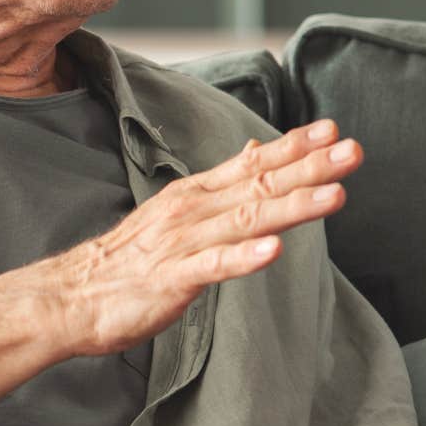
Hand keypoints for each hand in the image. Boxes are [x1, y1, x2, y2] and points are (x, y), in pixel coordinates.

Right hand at [52, 120, 361, 356]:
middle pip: (261, 185)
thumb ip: (221, 186)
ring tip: (333, 196)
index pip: (252, 162)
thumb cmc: (131, 259)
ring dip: (292, 207)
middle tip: (353, 151)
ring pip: (247, 220)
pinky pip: (214, 268)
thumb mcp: (179, 211)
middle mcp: (194, 211)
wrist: (71, 296)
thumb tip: (258, 154)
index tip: (333, 129)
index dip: (294, 146)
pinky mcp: (172, 279)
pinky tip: (273, 252)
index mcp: (197, 194)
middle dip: (311, 167)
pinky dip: (244, 258)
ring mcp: (184, 244)